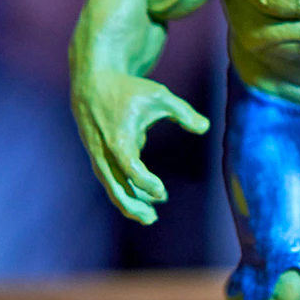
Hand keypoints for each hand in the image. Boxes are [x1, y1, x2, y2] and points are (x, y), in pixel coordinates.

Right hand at [72, 69, 209, 223]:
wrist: (93, 81)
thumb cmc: (129, 89)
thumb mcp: (159, 95)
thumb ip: (183, 112)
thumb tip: (205, 127)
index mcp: (117, 137)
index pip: (129, 167)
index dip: (144, 182)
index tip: (161, 192)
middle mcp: (103, 150)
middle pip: (115, 186)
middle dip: (132, 205)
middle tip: (152, 219)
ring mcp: (97, 154)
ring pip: (111, 186)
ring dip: (128, 202)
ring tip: (150, 217)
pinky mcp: (98, 154)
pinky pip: (111, 178)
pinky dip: (125, 189)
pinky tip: (145, 198)